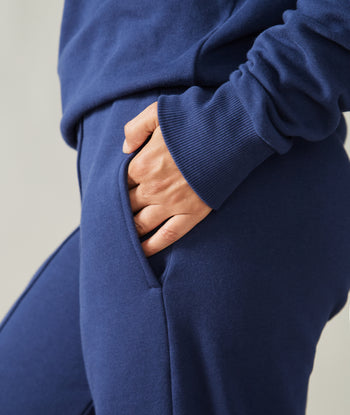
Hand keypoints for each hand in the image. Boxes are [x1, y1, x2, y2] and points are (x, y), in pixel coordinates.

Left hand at [122, 101, 212, 256]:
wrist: (231, 131)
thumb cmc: (195, 119)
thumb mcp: (158, 112)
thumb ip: (135, 129)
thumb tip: (124, 149)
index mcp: (142, 164)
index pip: (118, 184)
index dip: (113, 190)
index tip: (110, 195)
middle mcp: (152, 188)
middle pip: (126, 206)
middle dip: (117, 212)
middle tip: (110, 220)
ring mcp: (172, 204)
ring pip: (141, 224)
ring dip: (129, 232)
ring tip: (120, 239)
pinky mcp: (192, 214)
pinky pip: (167, 236)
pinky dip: (152, 246)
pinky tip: (142, 252)